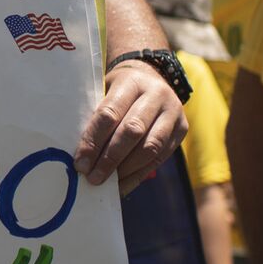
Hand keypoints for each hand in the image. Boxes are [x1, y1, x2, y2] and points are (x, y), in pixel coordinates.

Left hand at [77, 60, 187, 194]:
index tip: (80, 163)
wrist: (151, 78)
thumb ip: (96, 119)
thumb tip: (81, 157)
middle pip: (132, 131)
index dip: (93, 141)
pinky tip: (122, 186)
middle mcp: (156, 94)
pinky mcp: (182, 129)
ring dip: (126, 170)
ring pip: (150, 147)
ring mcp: (173, 112)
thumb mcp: (104, 92)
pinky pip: (160, 158)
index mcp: (131, 82)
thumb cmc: (118, 90)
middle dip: (109, 159)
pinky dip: (138, 175)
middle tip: (92, 177)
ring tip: (106, 184)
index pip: (109, 114)